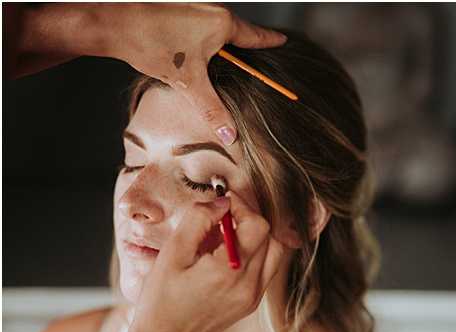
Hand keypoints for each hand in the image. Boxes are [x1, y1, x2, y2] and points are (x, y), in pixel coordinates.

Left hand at [106, 3, 286, 145]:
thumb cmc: (152, 44)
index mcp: (222, 23)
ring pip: (218, 27)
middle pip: (238, 31)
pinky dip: (206, 37)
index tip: (283, 41)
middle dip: (247, 46)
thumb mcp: (188, 83)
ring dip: (223, 43)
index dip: (270, 41)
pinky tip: (194, 51)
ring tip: (224, 61)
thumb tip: (230, 134)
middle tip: (257, 56)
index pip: (256, 36)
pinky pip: (202, 24)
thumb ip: (212, 108)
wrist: (113, 22)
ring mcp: (194, 5)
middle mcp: (212, 9)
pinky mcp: (178, 7)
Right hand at [127, 190, 285, 331]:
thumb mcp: (172, 252)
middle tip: (222, 216)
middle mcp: (249, 286)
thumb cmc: (161, 300)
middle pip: (269, 236)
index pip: (257, 225)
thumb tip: (222, 202)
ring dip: (255, 236)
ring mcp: (253, 297)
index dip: (242, 207)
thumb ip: (199, 220)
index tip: (222, 202)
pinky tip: (226, 254)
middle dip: (248, 219)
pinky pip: (265, 269)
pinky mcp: (251, 303)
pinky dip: (254, 253)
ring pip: (273, 252)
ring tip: (225, 234)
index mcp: (230, 272)